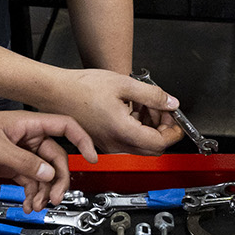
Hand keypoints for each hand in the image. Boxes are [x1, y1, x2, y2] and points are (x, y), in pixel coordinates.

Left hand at [0, 110, 98, 211]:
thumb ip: (24, 162)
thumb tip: (49, 174)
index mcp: (28, 124)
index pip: (65, 126)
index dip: (82, 140)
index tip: (92, 157)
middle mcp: (28, 138)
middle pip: (57, 158)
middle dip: (58, 179)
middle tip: (54, 198)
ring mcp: (20, 153)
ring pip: (44, 173)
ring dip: (43, 191)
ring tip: (35, 206)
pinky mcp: (10, 165)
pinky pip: (30, 181)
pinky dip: (31, 194)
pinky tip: (28, 204)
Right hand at [43, 69, 183, 154]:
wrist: (56, 92)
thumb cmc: (81, 88)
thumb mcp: (124, 84)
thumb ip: (152, 96)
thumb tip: (171, 103)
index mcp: (122, 131)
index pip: (159, 143)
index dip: (173, 132)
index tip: (177, 120)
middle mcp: (115, 144)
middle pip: (152, 149)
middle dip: (163, 130)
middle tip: (162, 110)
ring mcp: (108, 145)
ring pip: (140, 146)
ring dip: (150, 128)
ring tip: (145, 105)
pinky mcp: (102, 142)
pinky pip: (127, 142)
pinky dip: (137, 129)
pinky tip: (132, 109)